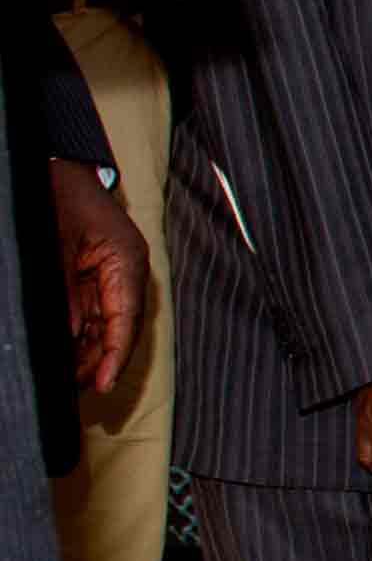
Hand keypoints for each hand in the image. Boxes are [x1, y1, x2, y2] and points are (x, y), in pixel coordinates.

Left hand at [46, 162, 144, 396]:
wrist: (58, 169)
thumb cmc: (60, 198)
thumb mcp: (56, 247)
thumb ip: (63, 292)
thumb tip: (65, 334)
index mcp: (127, 262)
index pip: (126, 319)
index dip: (115, 356)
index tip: (102, 384)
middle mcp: (125, 273)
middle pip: (118, 328)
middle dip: (99, 361)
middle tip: (78, 391)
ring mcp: (111, 275)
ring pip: (105, 325)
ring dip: (89, 352)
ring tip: (70, 380)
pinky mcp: (95, 276)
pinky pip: (92, 313)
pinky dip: (80, 334)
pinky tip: (67, 354)